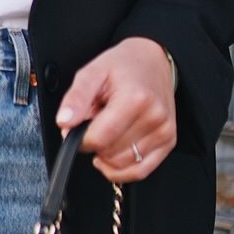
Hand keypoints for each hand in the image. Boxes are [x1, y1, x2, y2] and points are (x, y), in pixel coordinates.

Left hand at [55, 37, 175, 180]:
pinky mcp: (168, 141)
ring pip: (122, 165)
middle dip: (94, 143)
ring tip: (109, 129)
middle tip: (96, 122)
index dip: (81, 139)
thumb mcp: (92, 72)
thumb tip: (64, 123)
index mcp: (135, 99)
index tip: (78, 127)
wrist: (152, 61)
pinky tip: (112, 155)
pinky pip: (140, 171)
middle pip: (110, 154)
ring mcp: (164, 131)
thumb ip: (76, 98)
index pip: (99, 138)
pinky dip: (121, 170)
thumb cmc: (122, 67)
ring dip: (107, 155)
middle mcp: (154, 117)